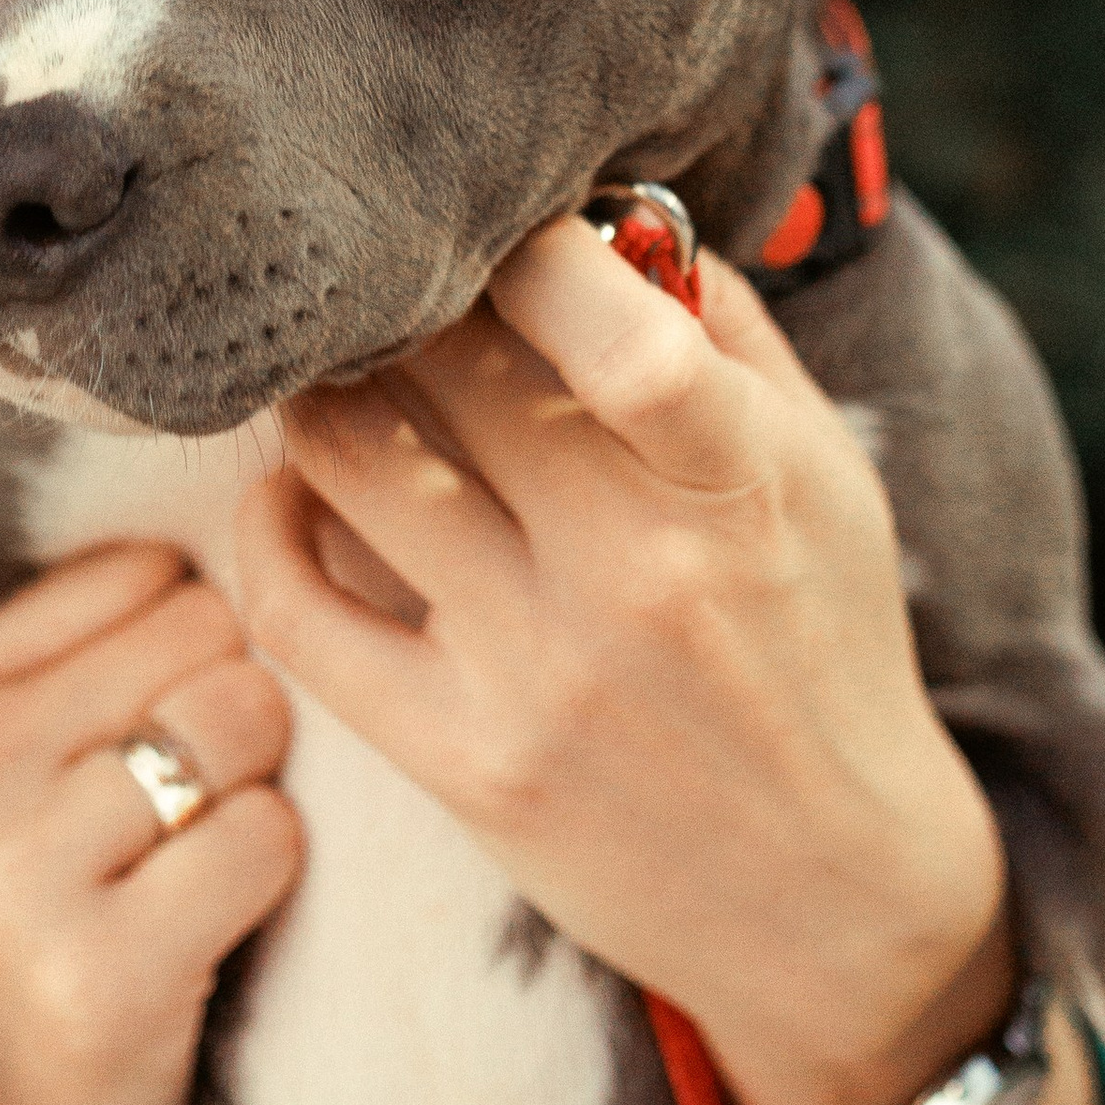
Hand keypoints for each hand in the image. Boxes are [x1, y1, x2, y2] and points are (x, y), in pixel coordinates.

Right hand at [0, 543, 300, 1104]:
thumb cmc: (7, 957)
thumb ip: (81, 663)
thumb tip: (262, 529)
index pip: (142, 576)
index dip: (184, 655)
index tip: (138, 748)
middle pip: (210, 635)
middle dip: (229, 719)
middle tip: (166, 830)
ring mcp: (21, 875)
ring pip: (248, 725)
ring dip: (251, 803)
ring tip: (177, 883)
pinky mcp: (104, 975)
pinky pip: (268, 841)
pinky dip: (266, 887)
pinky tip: (197, 946)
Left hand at [237, 224, 1009, 1104]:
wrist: (833, 896)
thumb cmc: (826, 644)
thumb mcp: (822, 471)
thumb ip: (722, 328)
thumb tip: (605, 208)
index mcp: (742, 483)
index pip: (618, 330)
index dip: (528, 243)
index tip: (499, 216)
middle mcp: (634, 573)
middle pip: (445, 363)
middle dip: (402, 293)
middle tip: (382, 270)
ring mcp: (536, 671)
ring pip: (350, 458)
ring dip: (322, 385)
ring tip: (334, 363)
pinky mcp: (459, 759)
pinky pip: (297, 608)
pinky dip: (271, 519)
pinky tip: (293, 484)